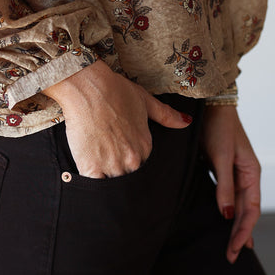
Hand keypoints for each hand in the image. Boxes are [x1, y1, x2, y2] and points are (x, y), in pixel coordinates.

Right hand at [43, 60, 192, 177]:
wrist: (87, 86)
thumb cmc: (114, 90)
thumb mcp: (144, 99)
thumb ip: (166, 115)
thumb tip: (187, 121)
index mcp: (145, 145)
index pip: (144, 167)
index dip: (134, 164)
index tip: (124, 157)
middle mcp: (132, 158)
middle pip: (130, 178)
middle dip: (123, 174)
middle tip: (111, 164)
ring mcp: (112, 165)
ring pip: (114, 185)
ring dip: (109, 182)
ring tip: (101, 169)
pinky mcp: (91, 167)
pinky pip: (96, 187)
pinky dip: (94, 185)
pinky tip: (91, 177)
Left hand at [200, 105, 260, 263]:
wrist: (210, 102)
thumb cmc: (217, 127)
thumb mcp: (221, 157)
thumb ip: (224, 186)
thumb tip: (227, 216)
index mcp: (252, 173)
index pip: (251, 211)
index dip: (244, 232)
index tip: (235, 251)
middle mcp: (247, 175)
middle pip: (246, 211)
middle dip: (240, 234)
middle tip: (231, 257)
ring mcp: (236, 172)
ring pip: (238, 205)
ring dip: (236, 225)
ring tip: (232, 246)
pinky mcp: (222, 168)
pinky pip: (228, 195)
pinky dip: (227, 210)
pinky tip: (224, 219)